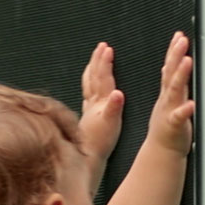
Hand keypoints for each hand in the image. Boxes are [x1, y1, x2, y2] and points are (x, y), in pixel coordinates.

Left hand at [77, 41, 123, 169]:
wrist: (86, 158)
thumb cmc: (99, 144)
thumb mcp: (111, 126)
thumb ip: (114, 109)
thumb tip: (118, 93)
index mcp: (100, 103)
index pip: (102, 77)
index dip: (105, 62)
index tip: (107, 48)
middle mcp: (92, 103)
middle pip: (93, 76)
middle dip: (97, 60)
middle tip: (101, 46)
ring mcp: (88, 109)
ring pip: (88, 83)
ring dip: (92, 69)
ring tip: (94, 59)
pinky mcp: (87, 116)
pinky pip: (87, 93)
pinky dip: (89, 84)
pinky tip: (90, 86)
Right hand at [145, 32, 194, 155]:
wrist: (162, 149)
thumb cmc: (167, 126)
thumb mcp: (168, 98)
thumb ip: (171, 80)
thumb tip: (172, 63)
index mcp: (168, 92)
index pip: (170, 67)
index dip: (173, 50)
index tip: (179, 35)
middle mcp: (168, 98)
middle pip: (171, 73)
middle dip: (176, 55)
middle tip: (182, 40)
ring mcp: (171, 110)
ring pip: (175, 90)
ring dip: (180, 75)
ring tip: (187, 61)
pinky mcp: (174, 124)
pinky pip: (180, 116)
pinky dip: (185, 110)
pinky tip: (192, 104)